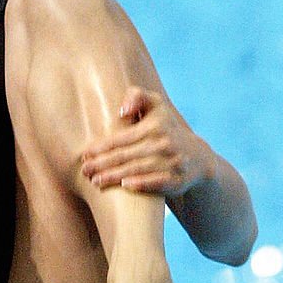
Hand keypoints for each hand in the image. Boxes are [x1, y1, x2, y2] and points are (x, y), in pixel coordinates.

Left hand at [81, 86, 213, 195]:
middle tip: (85, 170)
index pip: (122, 138)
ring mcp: (172, 162)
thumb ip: (137, 97)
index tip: (85, 154)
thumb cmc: (166, 128)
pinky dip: (142, 184)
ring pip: (138, 169)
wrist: (197, 158)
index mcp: (156, 125)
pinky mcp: (178, 180)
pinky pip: (158, 182)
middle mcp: (165, 143)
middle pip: (126, 155)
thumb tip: (122, 112)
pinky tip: (124, 186)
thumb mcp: (156, 106)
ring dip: (115, 176)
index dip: (102, 147)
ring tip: (95, 181)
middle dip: (103, 163)